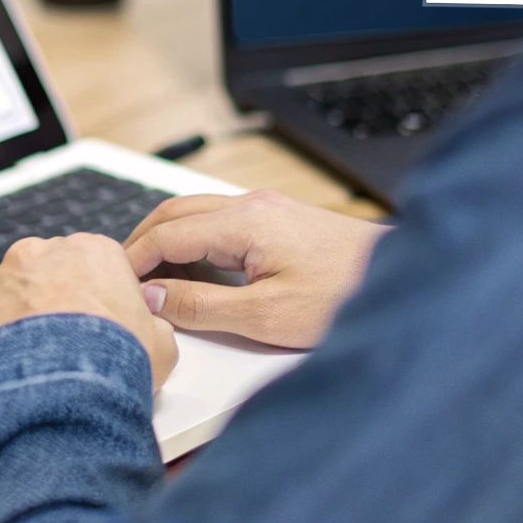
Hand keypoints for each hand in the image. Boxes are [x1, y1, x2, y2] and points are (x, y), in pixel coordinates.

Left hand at [0, 233, 178, 392]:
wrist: (66, 389)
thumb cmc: (115, 362)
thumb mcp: (162, 344)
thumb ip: (152, 326)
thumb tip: (152, 332)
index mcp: (91, 252)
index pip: (90, 262)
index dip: (93, 295)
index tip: (97, 321)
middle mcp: (39, 256)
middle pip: (41, 269)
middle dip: (47, 299)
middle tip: (61, 340)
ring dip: (6, 313)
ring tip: (22, 355)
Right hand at [124, 190, 387, 348]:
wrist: (410, 282)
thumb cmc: (345, 297)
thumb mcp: (264, 316)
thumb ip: (202, 306)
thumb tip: (153, 299)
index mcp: (243, 222)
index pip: (165, 233)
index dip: (131, 260)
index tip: (112, 286)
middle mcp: (252, 206)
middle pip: (173, 214)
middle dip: (140, 245)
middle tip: (120, 281)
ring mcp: (268, 210)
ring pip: (196, 216)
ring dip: (167, 245)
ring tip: (152, 284)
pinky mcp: (281, 221)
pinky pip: (220, 225)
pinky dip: (194, 245)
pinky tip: (195, 276)